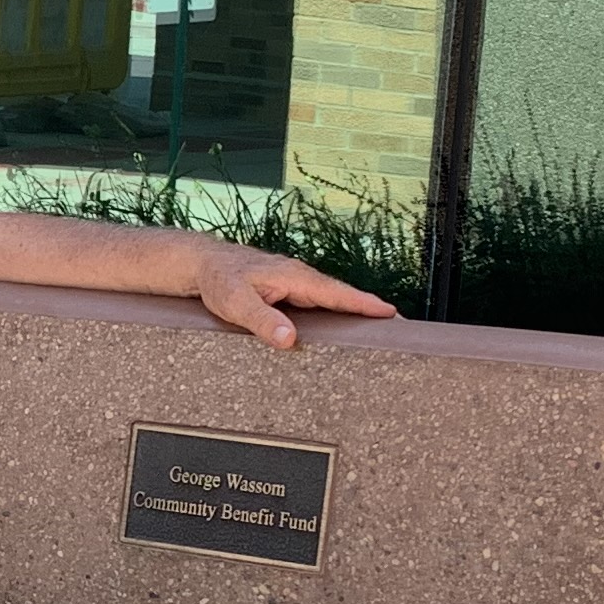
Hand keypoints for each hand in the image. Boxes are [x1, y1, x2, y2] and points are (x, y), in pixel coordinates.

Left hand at [193, 241, 396, 347]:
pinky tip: (344, 326)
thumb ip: (262, 320)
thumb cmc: (218, 280)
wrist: (203, 264)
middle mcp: (300, 278)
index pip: (337, 293)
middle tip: (401, 325)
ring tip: (381, 328)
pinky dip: (337, 311)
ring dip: (356, 311)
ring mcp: (296, 284)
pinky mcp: (289, 292)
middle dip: (371, 309)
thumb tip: (288, 339)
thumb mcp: (235, 303)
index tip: (391, 315)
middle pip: (343, 296)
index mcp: (294, 277)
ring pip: (333, 299)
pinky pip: (320, 303)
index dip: (364, 304)